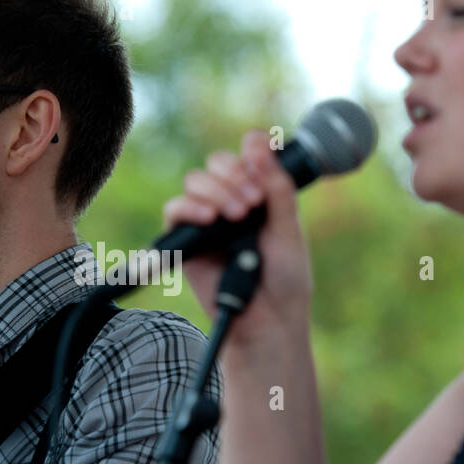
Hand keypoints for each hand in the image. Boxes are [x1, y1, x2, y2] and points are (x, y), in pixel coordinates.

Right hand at [162, 130, 313, 346]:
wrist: (269, 320)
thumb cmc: (284, 279)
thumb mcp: (288, 228)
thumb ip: (276, 187)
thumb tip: (258, 142)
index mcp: (259, 194)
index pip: (247, 156)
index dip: (251, 151)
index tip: (260, 156)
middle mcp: (231, 202)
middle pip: (217, 163)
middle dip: (234, 174)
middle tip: (254, 202)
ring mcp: (206, 220)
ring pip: (195, 181)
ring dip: (217, 191)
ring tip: (238, 216)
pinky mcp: (186, 242)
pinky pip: (174, 211)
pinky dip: (190, 208)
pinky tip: (210, 219)